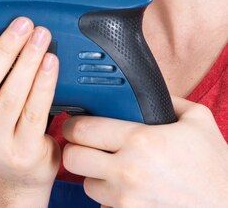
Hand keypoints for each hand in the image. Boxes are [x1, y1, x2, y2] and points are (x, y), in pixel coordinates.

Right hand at [0, 17, 60, 190]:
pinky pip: (35, 111)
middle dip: (4, 50)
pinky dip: (44, 83)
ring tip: (40, 38)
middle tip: (21, 26)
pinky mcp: (24, 151)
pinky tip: (50, 63)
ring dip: (27, 61)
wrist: (16, 174)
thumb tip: (0, 32)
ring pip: (11, 96)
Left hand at [62, 96, 227, 206]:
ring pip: (86, 184)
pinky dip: (110, 200)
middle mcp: (128, 171)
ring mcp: (127, 199)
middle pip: (72, 158)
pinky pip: (103, 206)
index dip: (74, 125)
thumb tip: (144, 89)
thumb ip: (168, 100)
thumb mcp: (199, 122)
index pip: (82, 129)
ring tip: (112, 170)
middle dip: (75, 149)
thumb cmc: (217, 168)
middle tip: (86, 146)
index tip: (78, 124)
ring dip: (94, 176)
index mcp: (141, 140)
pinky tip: (128, 191)